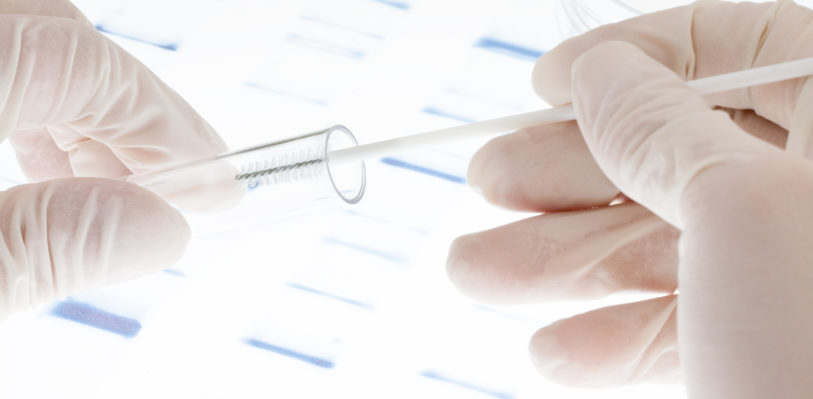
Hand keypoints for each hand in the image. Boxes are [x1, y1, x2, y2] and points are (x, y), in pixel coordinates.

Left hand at [0, 1, 226, 316]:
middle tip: (173, 190)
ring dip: (79, 103)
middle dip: (127, 112)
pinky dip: (28, 94)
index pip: (79, 65)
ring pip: (21, 33)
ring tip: (107, 184)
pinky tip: (39, 151)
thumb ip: (41, 244)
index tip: (217, 184)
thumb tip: (159, 227)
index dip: (164, 125)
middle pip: (55, 33)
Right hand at [447, 1, 812, 395]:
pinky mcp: (775, 350)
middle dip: (569, 173)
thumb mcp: (742, 212)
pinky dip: (612, 335)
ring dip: (563, 262)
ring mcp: (803, 279)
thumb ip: (658, 126)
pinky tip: (553, 348)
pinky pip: (688, 323)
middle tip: (487, 181)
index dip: (635, 54)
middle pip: (683, 153)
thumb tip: (598, 75)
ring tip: (475, 272)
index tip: (548, 81)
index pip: (743, 46)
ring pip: (671, 247)